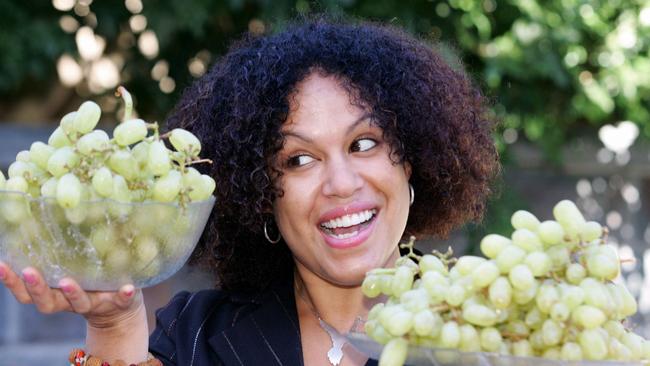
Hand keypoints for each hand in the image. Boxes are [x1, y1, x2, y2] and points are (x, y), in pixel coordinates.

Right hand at [0, 261, 142, 327]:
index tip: (1, 264)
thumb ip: (60, 252)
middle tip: (27, 271)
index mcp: (54, 293)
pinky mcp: (119, 302)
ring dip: (73, 293)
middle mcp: (69, 301)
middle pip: (46, 301)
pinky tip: (128, 287)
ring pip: (79, 303)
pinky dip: (124, 294)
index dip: (12, 281)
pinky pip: (121, 300)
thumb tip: (46, 211)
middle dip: (36, 287)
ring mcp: (94, 303)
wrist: (119, 311)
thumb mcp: (73, 268)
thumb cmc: (89, 282)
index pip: (26, 291)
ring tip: (67, 282)